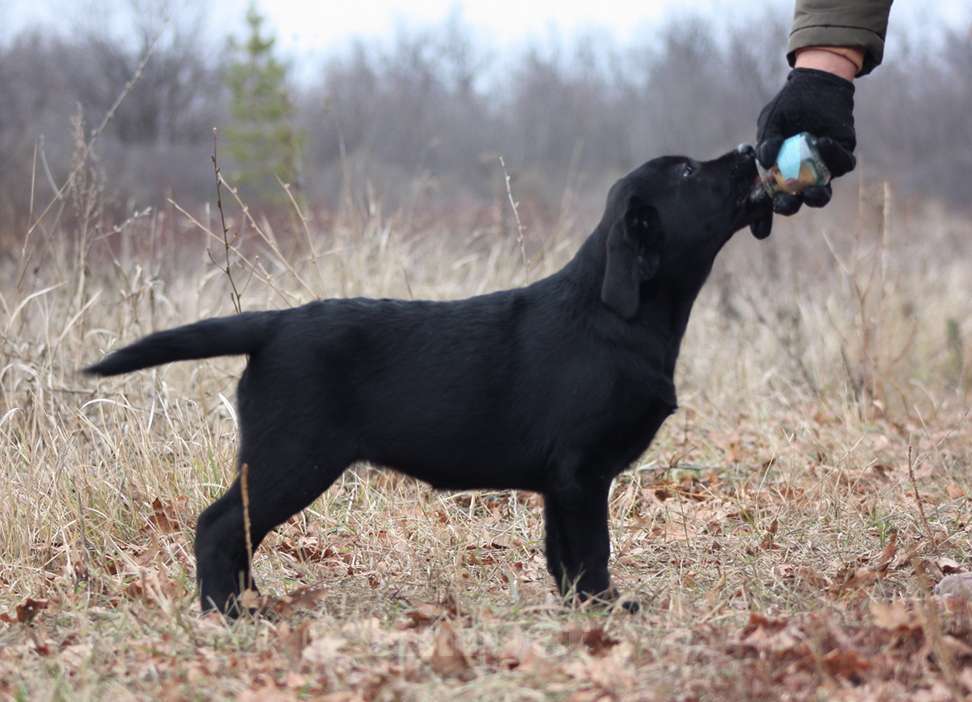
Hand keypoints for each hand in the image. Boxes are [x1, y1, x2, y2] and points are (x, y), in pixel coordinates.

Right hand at [756, 64, 856, 214]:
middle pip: (798, 201)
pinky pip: (843, 163)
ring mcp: (823, 168)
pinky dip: (833, 156)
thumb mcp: (770, 123)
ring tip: (810, 189)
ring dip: (817, 195)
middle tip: (786, 202)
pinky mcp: (843, 154)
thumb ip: (767, 142)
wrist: (815, 85)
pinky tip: (821, 142)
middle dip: (791, 206)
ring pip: (823, 191)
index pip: (771, 200)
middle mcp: (802, 176)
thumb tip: (765, 161)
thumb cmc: (788, 106)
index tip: (760, 232)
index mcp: (780, 174)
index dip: (764, 219)